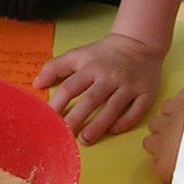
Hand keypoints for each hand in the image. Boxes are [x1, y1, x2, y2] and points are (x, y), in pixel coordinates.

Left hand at [34, 32, 162, 143]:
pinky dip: (124, 122)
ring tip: (84, 140)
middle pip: (91, 101)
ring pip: (113, 109)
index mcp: (91, 67)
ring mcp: (129, 86)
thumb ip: (56, 67)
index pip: (71, 87)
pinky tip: (113, 130)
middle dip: (76, 119)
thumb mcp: (79, 54)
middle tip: (65, 136)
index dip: (57, 104)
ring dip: (98, 126)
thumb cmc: (104, 54)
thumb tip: (36, 84)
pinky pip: (136, 111)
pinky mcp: (146, 93)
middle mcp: (110, 77)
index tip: (48, 119)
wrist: (139, 42)